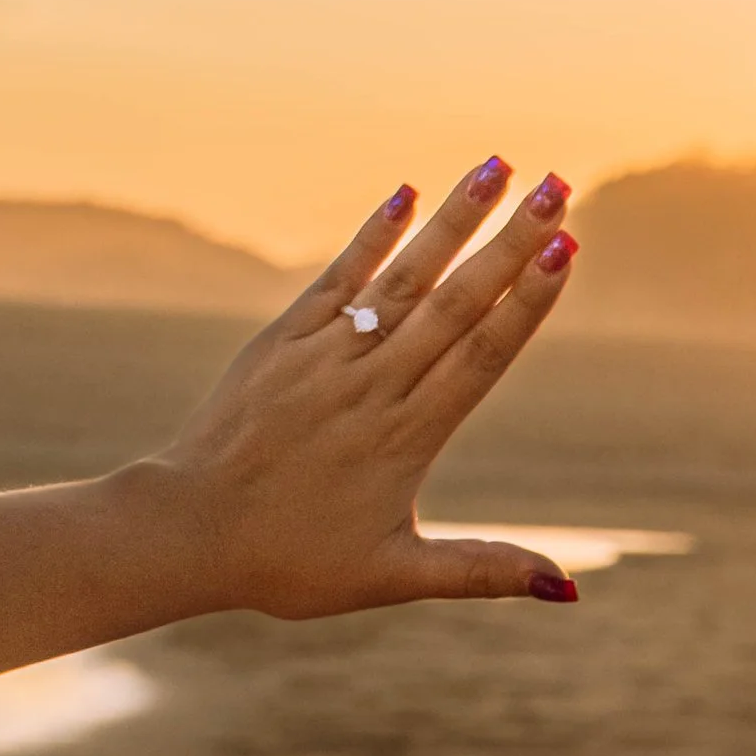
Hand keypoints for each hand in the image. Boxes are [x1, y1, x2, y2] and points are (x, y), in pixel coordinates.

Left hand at [134, 156, 579, 619]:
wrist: (186, 531)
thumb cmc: (289, 563)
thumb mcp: (392, 577)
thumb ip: (480, 571)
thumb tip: (569, 590)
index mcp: (406, 437)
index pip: (480, 355)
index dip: (526, 300)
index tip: (565, 247)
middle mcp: (371, 385)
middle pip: (454, 302)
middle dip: (511, 241)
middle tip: (561, 185)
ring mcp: (324, 356)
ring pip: (401, 278)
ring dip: (452, 220)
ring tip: (497, 164)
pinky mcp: (282, 340)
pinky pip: (336, 278)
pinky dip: (372, 237)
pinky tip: (404, 194)